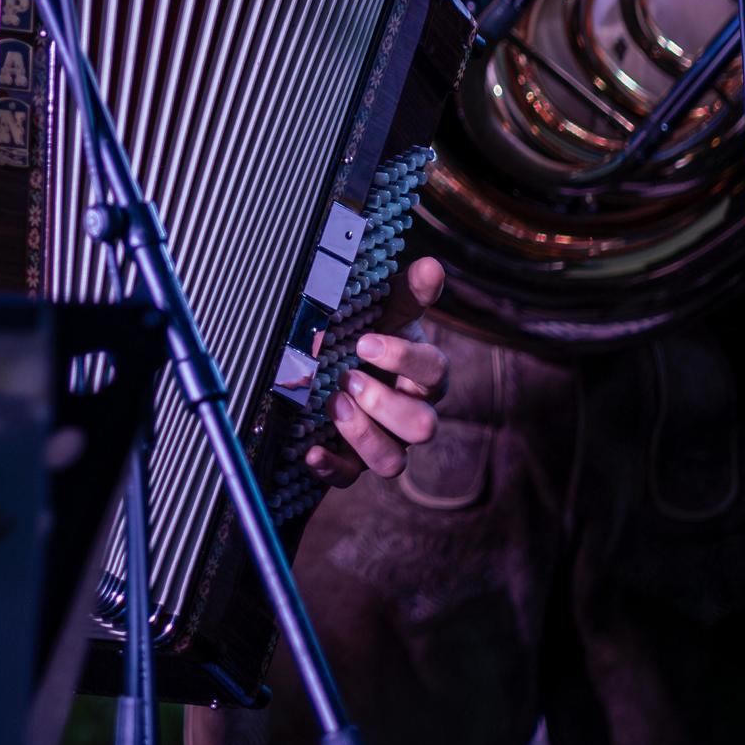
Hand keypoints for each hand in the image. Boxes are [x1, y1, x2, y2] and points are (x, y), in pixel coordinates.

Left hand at [306, 254, 447, 486]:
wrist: (334, 363)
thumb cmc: (368, 333)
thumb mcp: (385, 309)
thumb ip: (408, 292)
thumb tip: (431, 265)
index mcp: (423, 374)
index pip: (434, 371)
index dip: (403, 358)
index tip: (364, 341)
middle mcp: (411, 414)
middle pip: (423, 427)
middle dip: (384, 403)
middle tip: (346, 377)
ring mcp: (385, 442)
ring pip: (393, 462)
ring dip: (363, 436)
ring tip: (332, 405)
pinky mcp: (353, 463)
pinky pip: (348, 478)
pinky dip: (330, 467)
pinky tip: (310, 451)